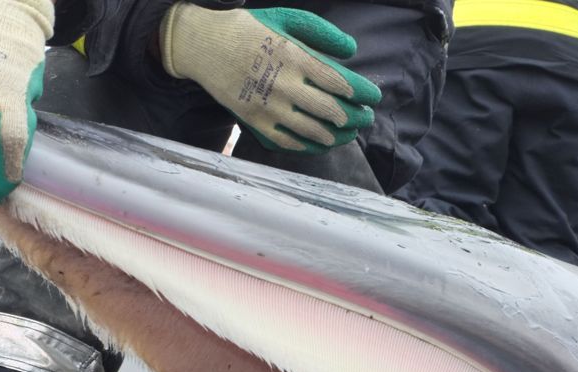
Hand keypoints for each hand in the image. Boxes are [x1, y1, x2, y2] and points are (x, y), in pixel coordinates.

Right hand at [160, 4, 380, 152]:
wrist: (204, 46)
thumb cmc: (249, 29)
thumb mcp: (286, 19)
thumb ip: (322, 33)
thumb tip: (352, 51)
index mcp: (295, 58)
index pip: (340, 82)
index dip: (362, 93)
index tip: (373, 97)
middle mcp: (285, 86)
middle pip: (332, 110)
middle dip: (355, 117)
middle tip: (365, 119)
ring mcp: (269, 108)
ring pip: (313, 131)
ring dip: (337, 136)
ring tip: (349, 134)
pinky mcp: (255, 122)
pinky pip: (288, 142)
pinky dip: (310, 146)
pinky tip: (321, 144)